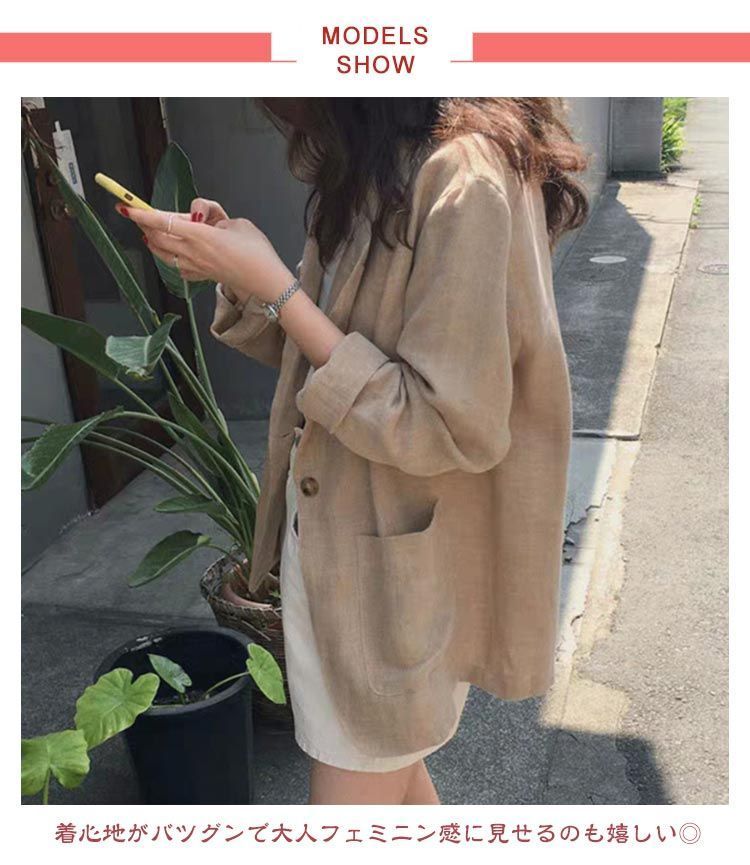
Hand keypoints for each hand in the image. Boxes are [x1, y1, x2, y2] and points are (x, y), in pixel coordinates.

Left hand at [115, 198, 293, 304]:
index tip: (126, 207)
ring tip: (151, 234)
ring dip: (154, 242)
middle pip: (158, 238)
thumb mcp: (237, 221)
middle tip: (140, 215)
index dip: (142, 214)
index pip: (163, 222)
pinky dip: (170, 258)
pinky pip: (177, 267)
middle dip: (146, 226)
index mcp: (201, 235)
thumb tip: (198, 215)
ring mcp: (196, 267)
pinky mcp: (201, 277)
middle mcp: (193, 253)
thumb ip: (213, 214)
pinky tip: (173, 254)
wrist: (266, 280)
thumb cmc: (256, 251)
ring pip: (163, 254)